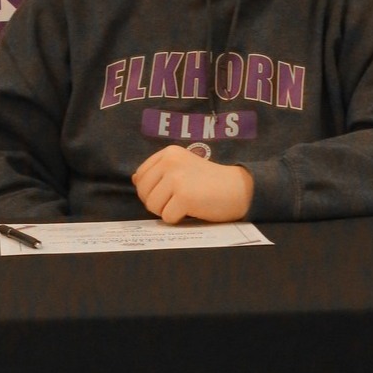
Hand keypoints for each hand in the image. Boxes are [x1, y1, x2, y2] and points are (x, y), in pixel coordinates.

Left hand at [132, 146, 253, 223]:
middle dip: (157, 202)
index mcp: (168, 153)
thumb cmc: (209, 181)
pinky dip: (178, 219)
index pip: (140, 176)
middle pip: (143, 192)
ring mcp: (176, 179)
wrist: (239, 188)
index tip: (169, 192)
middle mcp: (170, 162)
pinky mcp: (184, 197)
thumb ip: (159, 172)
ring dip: (167, 211)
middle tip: (178, 200)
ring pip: (152, 206)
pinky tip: (192, 210)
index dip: (150, 190)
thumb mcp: (183, 168)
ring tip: (186, 204)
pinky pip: (167, 217)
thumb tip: (134, 179)